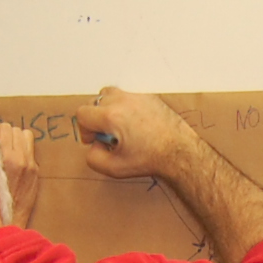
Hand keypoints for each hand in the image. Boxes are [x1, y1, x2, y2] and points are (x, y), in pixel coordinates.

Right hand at [0, 117, 41, 228]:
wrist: (6, 221)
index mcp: (6, 157)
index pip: (5, 127)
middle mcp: (22, 159)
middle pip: (17, 130)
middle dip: (6, 135)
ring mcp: (31, 166)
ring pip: (27, 137)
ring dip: (17, 140)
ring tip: (7, 152)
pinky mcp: (36, 173)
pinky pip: (31, 152)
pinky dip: (23, 152)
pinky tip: (14, 164)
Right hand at [73, 86, 199, 180]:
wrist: (179, 152)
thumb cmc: (151, 159)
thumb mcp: (114, 168)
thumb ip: (93, 158)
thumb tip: (94, 146)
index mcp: (111, 116)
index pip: (82, 113)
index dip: (85, 129)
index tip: (95, 139)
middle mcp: (123, 101)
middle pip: (95, 101)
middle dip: (96, 119)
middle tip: (108, 135)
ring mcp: (137, 97)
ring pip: (110, 94)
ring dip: (109, 108)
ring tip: (119, 126)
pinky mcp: (149, 97)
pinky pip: (129, 97)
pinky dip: (126, 107)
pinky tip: (135, 125)